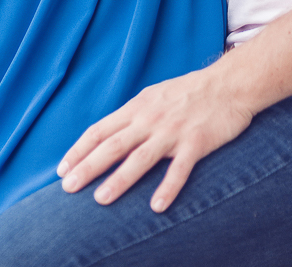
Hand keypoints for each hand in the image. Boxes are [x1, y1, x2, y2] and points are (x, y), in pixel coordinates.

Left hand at [57, 59, 252, 211]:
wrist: (229, 84)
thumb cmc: (189, 92)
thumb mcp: (154, 96)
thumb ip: (133, 115)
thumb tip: (107, 135)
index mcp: (138, 107)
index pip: (100, 129)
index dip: (79, 150)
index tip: (62, 170)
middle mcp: (151, 118)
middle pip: (113, 144)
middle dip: (88, 166)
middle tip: (67, 187)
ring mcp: (173, 130)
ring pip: (141, 158)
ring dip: (120, 179)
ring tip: (101, 199)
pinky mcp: (197, 142)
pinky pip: (180, 168)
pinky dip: (168, 187)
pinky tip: (156, 207)